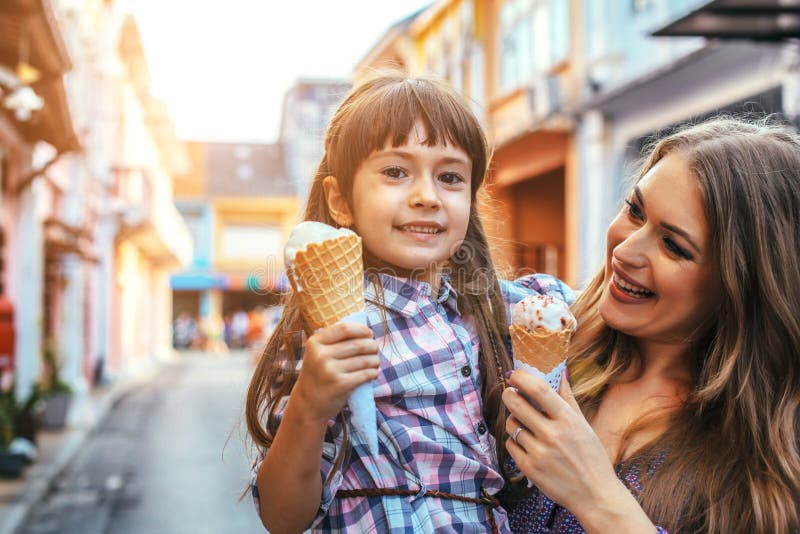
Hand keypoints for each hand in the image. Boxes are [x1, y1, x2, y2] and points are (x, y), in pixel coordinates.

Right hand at [292, 322, 379, 424]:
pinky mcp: (340, 385)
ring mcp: (330, 370)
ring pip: (365, 359)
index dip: (362, 329)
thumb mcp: (317, 353)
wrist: (307, 404)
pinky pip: (366, 374)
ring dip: (375, 360)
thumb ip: (334, 340)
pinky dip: (373, 373)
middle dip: (372, 346)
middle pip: (359, 344)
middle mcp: (321, 355)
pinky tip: (373, 374)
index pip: (345, 328)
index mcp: (315, 343)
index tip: (369, 334)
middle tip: (375, 350)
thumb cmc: (318, 374)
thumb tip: (365, 330)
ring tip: (375, 362)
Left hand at [502, 370, 619, 514]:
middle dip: (509, 394)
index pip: (539, 390)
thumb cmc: (592, 457)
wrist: (595, 496)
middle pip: (516, 404)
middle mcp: (552, 435)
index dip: (521, 378)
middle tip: (510, 393)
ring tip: (524, 423)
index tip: (514, 374)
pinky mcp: (529, 469)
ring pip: (510, 425)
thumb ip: (568, 398)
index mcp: (568, 420)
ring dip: (513, 420)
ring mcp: (539, 453)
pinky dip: (514, 440)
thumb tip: (560, 372)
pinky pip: (510, 444)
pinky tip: (526, 442)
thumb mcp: (584, 425)